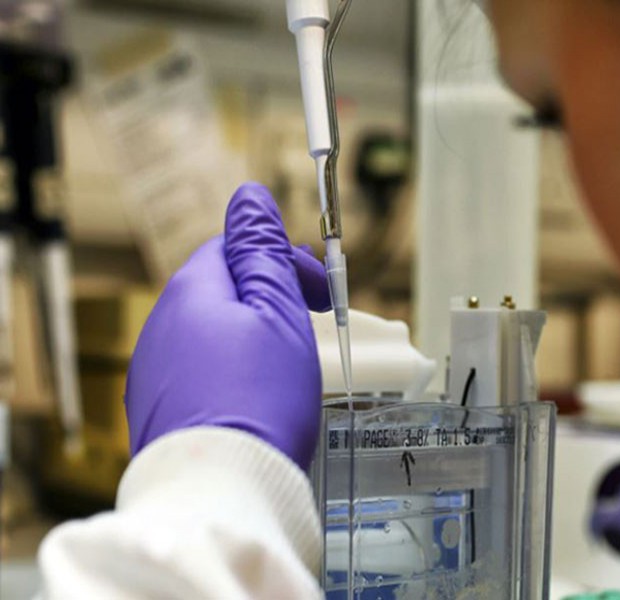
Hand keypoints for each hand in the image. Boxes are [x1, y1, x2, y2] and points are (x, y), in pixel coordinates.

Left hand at [125, 183, 329, 469]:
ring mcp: (154, 374)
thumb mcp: (276, 311)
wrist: (222, 490)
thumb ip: (262, 251)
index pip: (231, 248)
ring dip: (251, 334)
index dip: (279, 258)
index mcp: (190, 293)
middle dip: (268, 295)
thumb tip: (248, 196)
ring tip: (289, 362)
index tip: (317, 286)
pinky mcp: (159, 414)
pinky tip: (256, 396)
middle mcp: (161, 328)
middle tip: (311, 317)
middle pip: (220, 290)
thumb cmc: (259, 397)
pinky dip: (231, 372)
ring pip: (210, 333)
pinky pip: (199, 374)